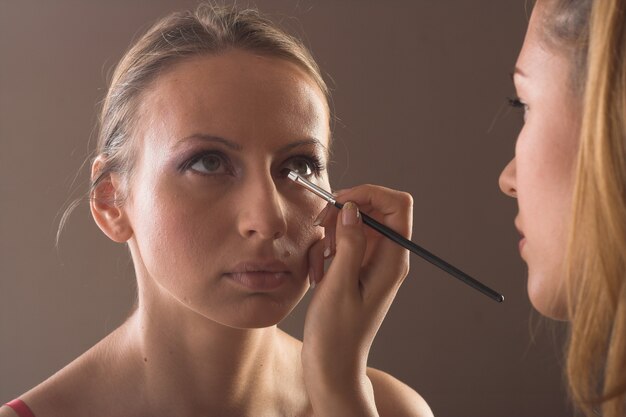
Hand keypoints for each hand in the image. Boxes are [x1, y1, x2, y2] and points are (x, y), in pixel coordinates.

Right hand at [302, 184, 413, 416]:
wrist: (331, 365)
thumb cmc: (336, 334)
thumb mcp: (339, 285)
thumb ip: (349, 243)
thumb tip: (353, 209)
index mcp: (392, 261)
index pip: (397, 205)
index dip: (370, 194)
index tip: (340, 201)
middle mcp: (386, 258)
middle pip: (372, 210)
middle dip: (343, 215)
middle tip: (322, 231)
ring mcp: (371, 263)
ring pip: (352, 225)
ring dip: (330, 236)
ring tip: (319, 265)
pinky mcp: (356, 269)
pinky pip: (341, 244)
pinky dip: (325, 252)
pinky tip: (318, 274)